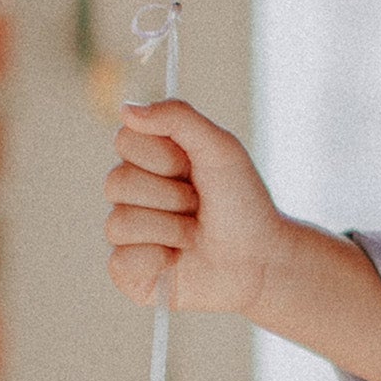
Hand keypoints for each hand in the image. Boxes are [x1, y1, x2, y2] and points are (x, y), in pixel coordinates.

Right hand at [104, 99, 288, 313]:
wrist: (264, 260)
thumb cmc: (244, 203)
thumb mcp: (221, 149)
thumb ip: (178, 117)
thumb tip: (126, 109)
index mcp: (150, 160)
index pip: (124, 140)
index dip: (164, 156)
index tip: (195, 167)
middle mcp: (134, 194)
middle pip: (116, 181)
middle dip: (172, 196)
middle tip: (200, 205)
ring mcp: (129, 234)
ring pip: (119, 222)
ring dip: (171, 229)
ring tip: (195, 234)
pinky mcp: (129, 272)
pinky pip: (121, 260)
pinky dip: (159, 259)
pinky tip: (179, 260)